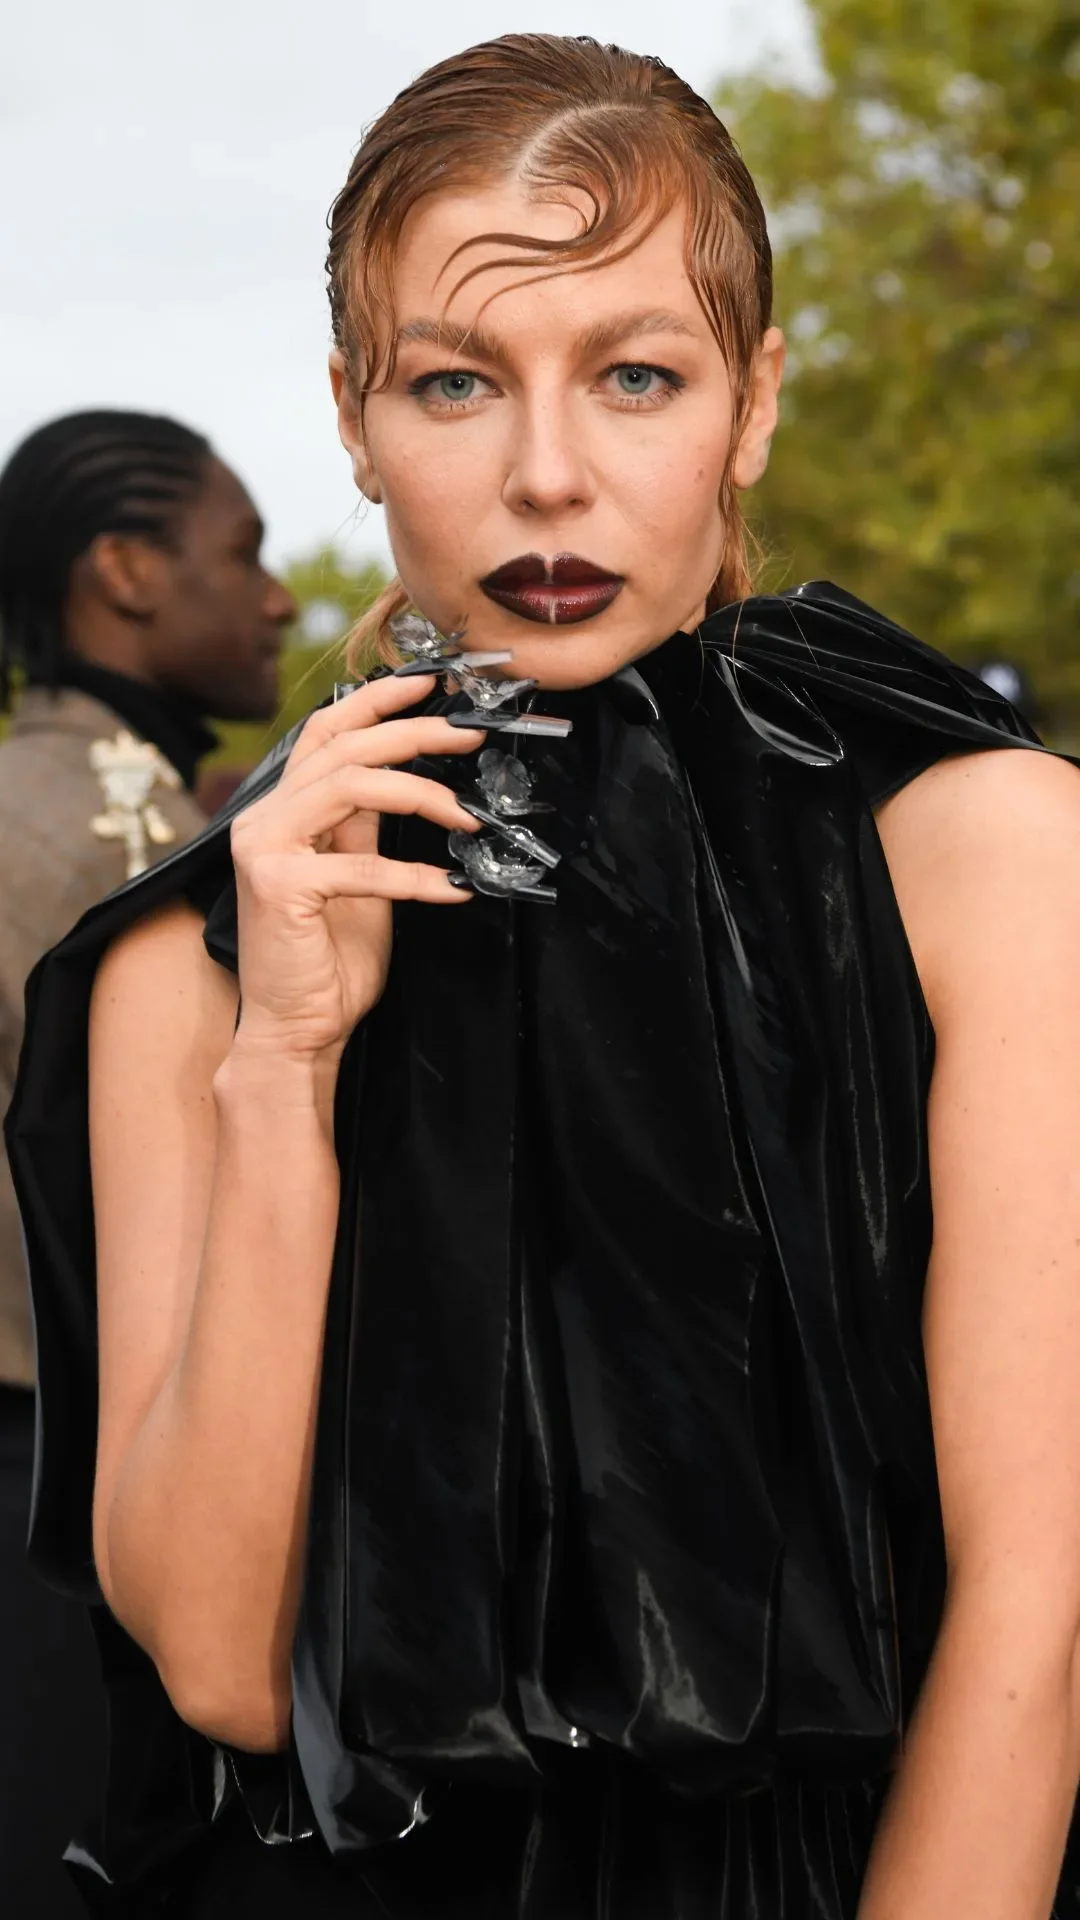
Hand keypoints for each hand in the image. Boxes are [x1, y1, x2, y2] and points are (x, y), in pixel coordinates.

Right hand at [228, 674, 482, 1061]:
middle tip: (471, 734)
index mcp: (279, 811)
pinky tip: (452, 888)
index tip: (428, 684)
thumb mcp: (357, 877)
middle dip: (415, 733)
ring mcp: (264, 849)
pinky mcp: (279, 886)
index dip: (374, 701)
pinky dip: (416, 876)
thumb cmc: (326, 961)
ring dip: (422, 793)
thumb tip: (403, 780)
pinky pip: (363, 865)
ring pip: (351, 783)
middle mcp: (262, 820)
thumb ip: (366, 828)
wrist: (296, 1031)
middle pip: (344, 746)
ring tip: (467, 818)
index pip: (324, 733)